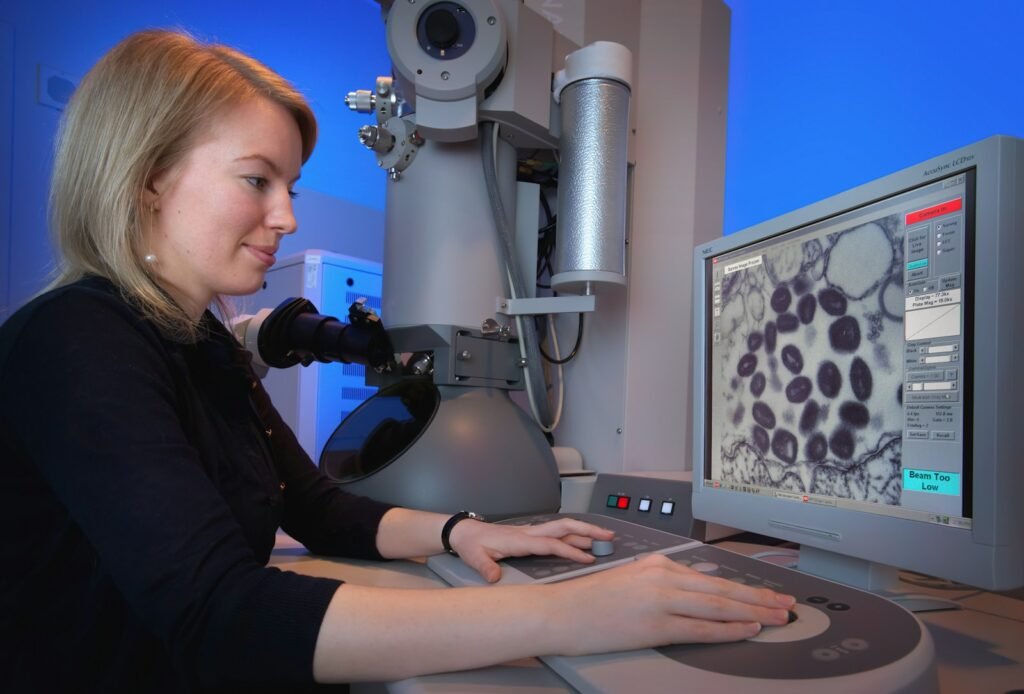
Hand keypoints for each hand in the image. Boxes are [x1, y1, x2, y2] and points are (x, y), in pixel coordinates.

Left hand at [448, 517, 614, 582]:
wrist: (463, 532)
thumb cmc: (471, 544)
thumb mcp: (475, 558)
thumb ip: (485, 568)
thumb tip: (495, 579)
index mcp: (519, 540)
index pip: (550, 544)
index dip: (569, 551)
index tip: (588, 558)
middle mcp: (528, 532)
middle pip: (563, 527)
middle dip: (587, 531)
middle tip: (608, 537)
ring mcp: (530, 531)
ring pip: (562, 528)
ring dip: (583, 531)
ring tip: (603, 538)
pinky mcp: (529, 534)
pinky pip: (555, 532)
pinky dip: (572, 534)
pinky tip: (581, 540)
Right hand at [547, 553, 795, 653]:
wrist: (562, 613)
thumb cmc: (591, 601)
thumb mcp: (632, 581)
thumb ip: (664, 585)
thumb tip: (696, 595)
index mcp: (658, 565)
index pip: (712, 578)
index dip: (745, 588)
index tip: (768, 594)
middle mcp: (664, 577)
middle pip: (723, 589)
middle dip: (760, 598)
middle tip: (788, 604)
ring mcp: (661, 600)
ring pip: (719, 606)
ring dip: (754, 611)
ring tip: (779, 617)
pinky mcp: (655, 625)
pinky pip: (702, 628)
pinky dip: (730, 628)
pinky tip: (749, 629)